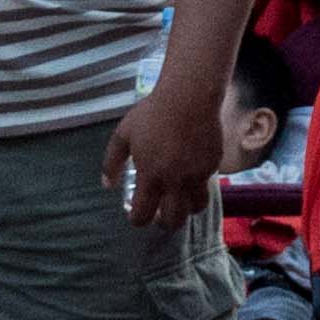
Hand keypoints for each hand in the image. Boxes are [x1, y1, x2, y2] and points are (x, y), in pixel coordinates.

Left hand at [111, 74, 232, 229]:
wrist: (189, 97)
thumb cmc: (152, 114)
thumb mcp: (124, 134)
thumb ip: (112, 162)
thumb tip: (107, 185)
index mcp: (150, 176)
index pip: (143, 214)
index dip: (137, 220)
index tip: (136, 214)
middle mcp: (175, 182)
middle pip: (173, 221)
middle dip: (165, 222)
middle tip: (161, 214)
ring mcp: (197, 175)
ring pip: (195, 208)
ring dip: (186, 209)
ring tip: (180, 201)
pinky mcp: (212, 166)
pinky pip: (206, 186)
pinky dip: (197, 187)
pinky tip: (190, 176)